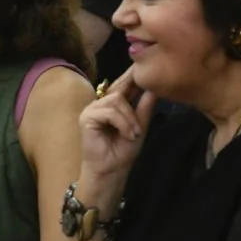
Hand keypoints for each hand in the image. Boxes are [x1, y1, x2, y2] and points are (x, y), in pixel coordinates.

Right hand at [78, 71, 155, 190]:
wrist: (113, 170)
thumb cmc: (124, 149)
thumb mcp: (141, 123)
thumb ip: (146, 104)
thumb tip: (154, 85)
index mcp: (112, 102)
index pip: (123, 83)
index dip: (134, 76)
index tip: (149, 71)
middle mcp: (100, 103)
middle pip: (121, 88)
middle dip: (134, 106)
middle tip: (138, 128)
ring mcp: (92, 109)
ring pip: (116, 100)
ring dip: (130, 119)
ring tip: (134, 134)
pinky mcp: (87, 117)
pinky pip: (109, 112)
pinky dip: (123, 123)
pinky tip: (127, 135)